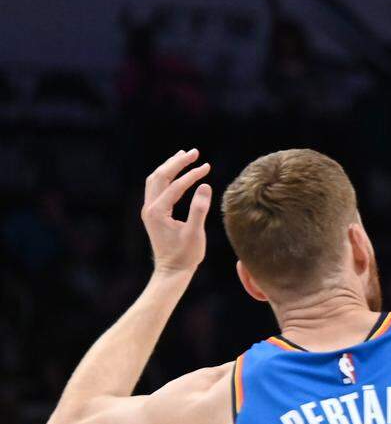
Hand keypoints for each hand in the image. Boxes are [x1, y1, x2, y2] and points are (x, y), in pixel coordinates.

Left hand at [141, 149, 211, 274]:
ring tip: (185, 155)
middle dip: (177, 162)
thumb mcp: (195, 234)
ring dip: (170, 166)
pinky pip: (158, 187)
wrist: (172, 271)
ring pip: (156, 179)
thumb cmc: (185, 255)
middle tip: (195, 152)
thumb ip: (199, 209)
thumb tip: (205, 186)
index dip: (192, 175)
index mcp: (157, 212)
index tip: (207, 167)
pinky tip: (178, 173)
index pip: (175, 186)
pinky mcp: (154, 213)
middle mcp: (150, 208)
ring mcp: (150, 210)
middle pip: (160, 176)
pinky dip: (168, 176)